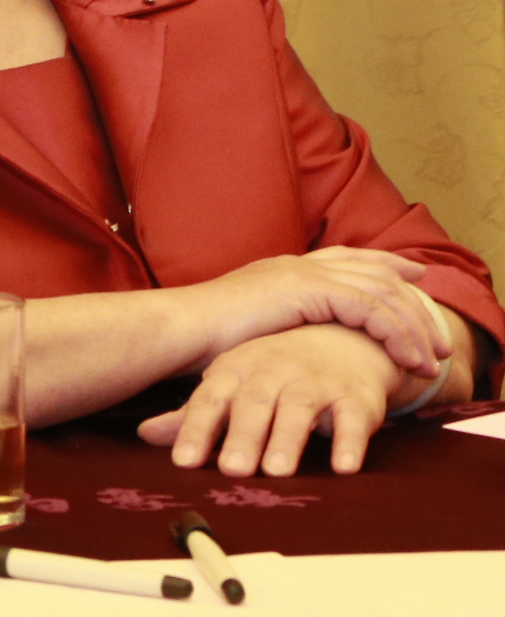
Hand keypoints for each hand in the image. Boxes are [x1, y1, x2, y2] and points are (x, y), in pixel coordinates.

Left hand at [141, 325, 403, 475]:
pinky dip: (349, 442)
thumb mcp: (232, 386)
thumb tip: (145, 434)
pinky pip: (353, 420)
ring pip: (299, 409)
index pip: (210, 401)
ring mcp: (316, 382)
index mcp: (236, 371)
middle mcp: (274, 373)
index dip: (196, 430)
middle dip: (242, 437)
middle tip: (233, 470)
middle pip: (254, 404)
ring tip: (277, 471)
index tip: (184, 462)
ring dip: (288, 440)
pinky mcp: (355, 397)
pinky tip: (344, 468)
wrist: (342, 338)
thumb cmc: (274, 372)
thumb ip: (194, 415)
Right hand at [205, 249, 450, 378]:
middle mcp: (297, 264)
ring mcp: (302, 273)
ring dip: (413, 326)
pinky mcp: (308, 290)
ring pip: (381, 292)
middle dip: (413, 299)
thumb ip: (276, 330)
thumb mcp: (247, 331)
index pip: (346, 258)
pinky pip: (371, 309)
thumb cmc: (199, 340)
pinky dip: (396, 334)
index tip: (415, 275)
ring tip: (431, 358)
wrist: (177, 329)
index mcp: (282, 270)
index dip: (385, 263)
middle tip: (438, 331)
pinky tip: (408, 357)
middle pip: (374, 271)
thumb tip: (290, 351)